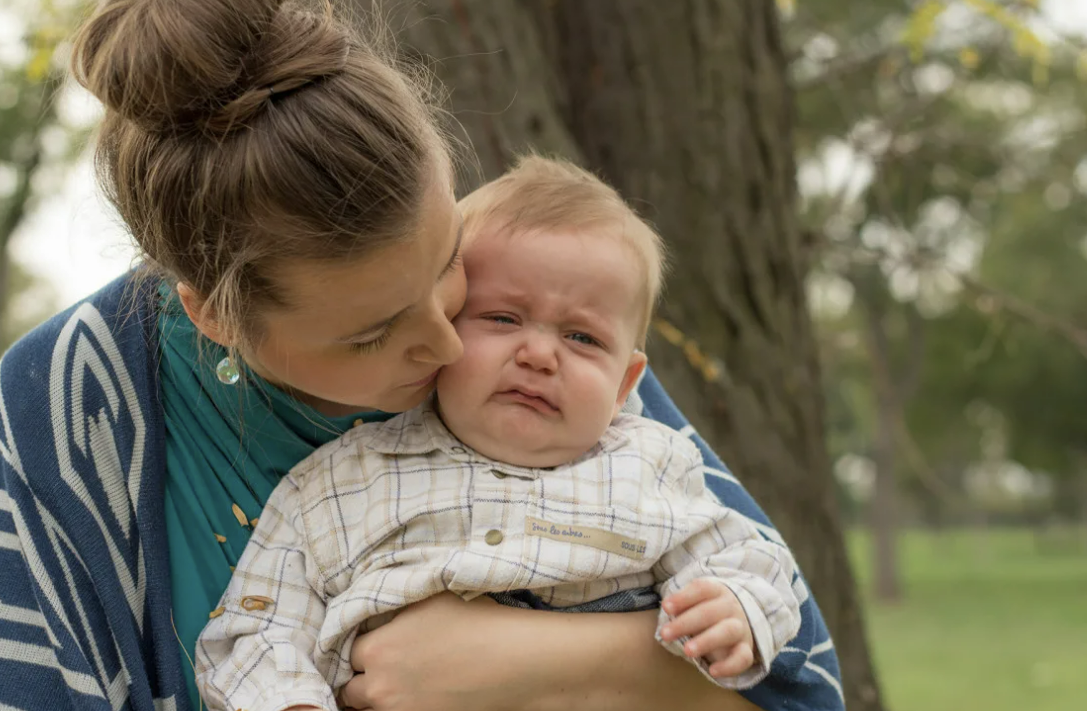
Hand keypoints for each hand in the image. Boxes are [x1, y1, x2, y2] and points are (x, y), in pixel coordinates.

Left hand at [339, 593, 517, 710]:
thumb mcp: (430, 599)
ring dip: (378, 699)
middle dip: (366, 678)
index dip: (367, 647)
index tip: (380, 644)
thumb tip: (383, 612)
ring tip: (397, 687)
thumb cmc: (477, 622)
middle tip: (386, 669)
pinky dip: (400, 709)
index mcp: (378, 649)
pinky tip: (415, 699)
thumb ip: (397, 609)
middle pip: (352, 689)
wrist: (514, 661)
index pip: (350, 652)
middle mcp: (380, 686)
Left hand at [660, 579, 756, 679]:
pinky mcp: (746, 649)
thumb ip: (681, 605)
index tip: (665, 607)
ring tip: (687, 651)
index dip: (683, 597)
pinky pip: (743, 657)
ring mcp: (741, 627)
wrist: (738, 622)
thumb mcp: (695, 602)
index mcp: (717, 591)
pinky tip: (713, 671)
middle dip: (686, 622)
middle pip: (710, 611)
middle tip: (665, 633)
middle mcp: (731, 607)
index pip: (702, 589)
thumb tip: (666, 607)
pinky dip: (729, 666)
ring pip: (728, 631)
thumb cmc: (706, 611)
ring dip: (706, 641)